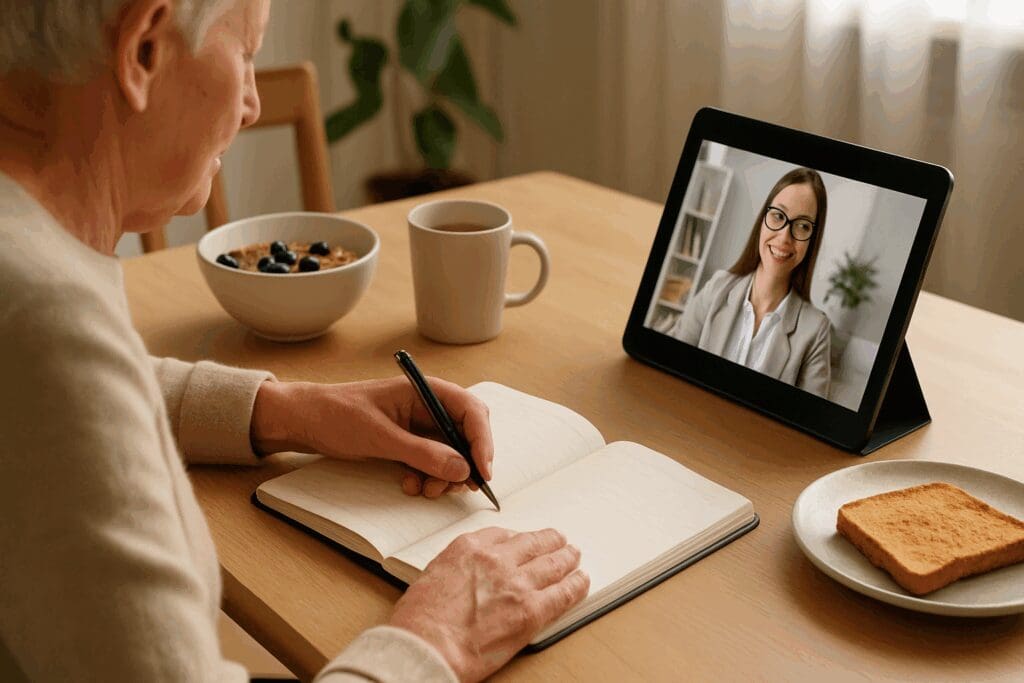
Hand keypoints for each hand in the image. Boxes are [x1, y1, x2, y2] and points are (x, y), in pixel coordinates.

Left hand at [250, 377, 493, 496]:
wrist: (303, 421)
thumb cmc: (337, 414)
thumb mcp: (380, 436)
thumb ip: (422, 453)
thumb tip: (461, 469)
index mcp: (426, 390)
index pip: (471, 411)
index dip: (482, 441)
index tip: (481, 471)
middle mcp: (429, 406)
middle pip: (467, 434)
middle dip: (465, 463)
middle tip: (456, 488)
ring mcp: (420, 425)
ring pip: (452, 454)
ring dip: (445, 476)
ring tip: (426, 490)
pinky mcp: (409, 443)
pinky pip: (432, 463)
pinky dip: (428, 477)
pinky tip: (410, 484)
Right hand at [389, 527, 589, 681]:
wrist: (426, 647)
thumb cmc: (420, 621)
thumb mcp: (432, 576)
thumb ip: (458, 568)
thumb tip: (472, 574)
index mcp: (469, 547)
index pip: (503, 534)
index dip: (519, 539)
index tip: (524, 541)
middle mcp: (497, 559)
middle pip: (533, 543)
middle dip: (549, 541)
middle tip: (558, 540)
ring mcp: (517, 584)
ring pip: (553, 563)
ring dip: (567, 558)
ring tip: (574, 556)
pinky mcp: (531, 611)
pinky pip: (563, 593)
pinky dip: (575, 585)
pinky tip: (581, 581)